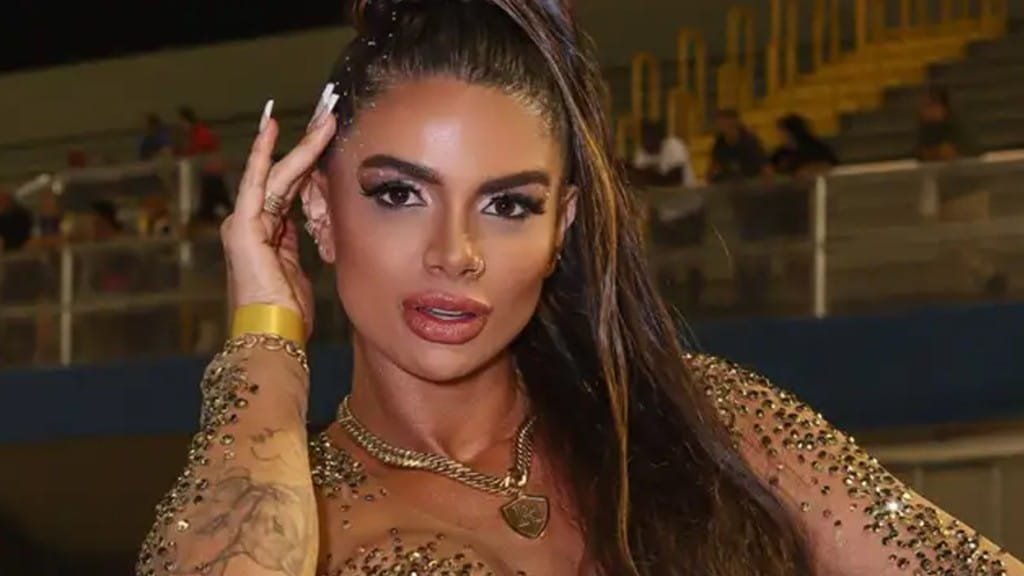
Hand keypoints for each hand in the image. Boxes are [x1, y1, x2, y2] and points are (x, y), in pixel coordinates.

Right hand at [221, 101, 336, 338]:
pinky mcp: (244, 224)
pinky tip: (275, 128)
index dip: (307, 161)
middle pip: (284, 174)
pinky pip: (259, 181)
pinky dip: (267, 153)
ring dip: (303, 144)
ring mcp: (245, 222)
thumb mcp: (301, 271)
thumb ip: (300, 245)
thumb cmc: (290, 314)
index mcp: (268, 235)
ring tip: (325, 117)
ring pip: (279, 173)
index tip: (324, 135)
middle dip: (308, 143)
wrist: (272, 335)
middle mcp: (252, 224)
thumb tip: (316, 226)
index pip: (290, 188)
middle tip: (328, 113)